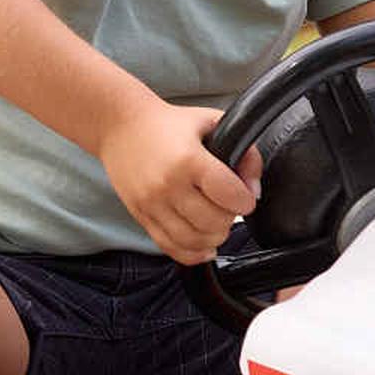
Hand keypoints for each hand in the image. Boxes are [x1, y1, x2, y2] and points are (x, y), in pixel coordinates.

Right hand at [101, 101, 261, 266]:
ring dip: (213, 237)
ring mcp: (152, 204)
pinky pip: (170, 247)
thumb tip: (253, 190)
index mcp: (188, 159)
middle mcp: (168, 185)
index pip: (229, 195)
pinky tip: (202, 245)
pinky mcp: (141, 216)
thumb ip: (244, 153)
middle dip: (230, 219)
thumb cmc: (166, 124)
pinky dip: (191, 252)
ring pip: (193, 240)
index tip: (245, 197)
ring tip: (215, 223)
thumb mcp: (212, 122)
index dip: (245, 201)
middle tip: (228, 207)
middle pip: (213, 222)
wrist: (120, 127)